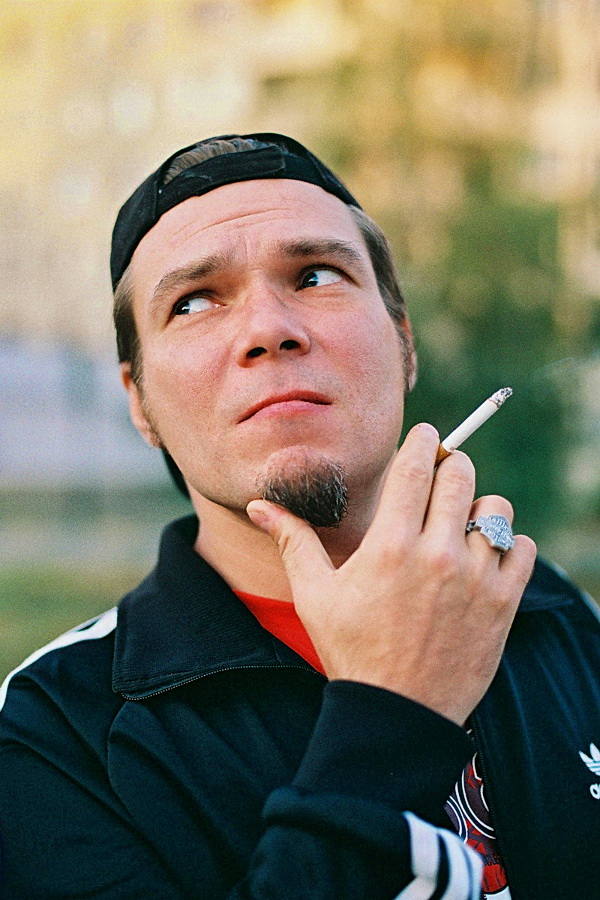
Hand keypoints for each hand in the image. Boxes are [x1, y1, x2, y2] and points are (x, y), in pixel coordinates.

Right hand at [247, 423, 536, 724]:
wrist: (396, 712)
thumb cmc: (350, 650)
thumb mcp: (314, 595)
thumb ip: (293, 541)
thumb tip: (260, 505)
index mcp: (389, 545)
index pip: (416, 467)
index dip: (424, 441)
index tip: (426, 435)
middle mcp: (436, 554)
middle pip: (461, 476)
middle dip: (451, 466)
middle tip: (442, 476)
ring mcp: (475, 579)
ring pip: (495, 511)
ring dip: (479, 508)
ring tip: (462, 524)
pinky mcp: (502, 604)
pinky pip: (522, 549)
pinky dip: (509, 545)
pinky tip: (485, 557)